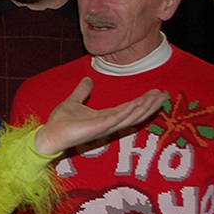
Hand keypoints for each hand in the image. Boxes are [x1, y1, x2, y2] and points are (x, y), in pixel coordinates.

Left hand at [34, 77, 164, 155]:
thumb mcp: (74, 101)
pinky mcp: (97, 128)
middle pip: (135, 113)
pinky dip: (125, 113)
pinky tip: (135, 106)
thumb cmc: (61, 122)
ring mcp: (104, 126)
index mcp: (105, 116)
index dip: (143, 101)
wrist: (49, 134)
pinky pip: (115, 120)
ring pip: (130, 117)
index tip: (156, 92)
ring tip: (157, 98)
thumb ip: (82, 91)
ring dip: (144, 108)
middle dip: (150, 104)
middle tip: (164, 94)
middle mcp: (109, 123)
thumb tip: (89, 79)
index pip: (129, 107)